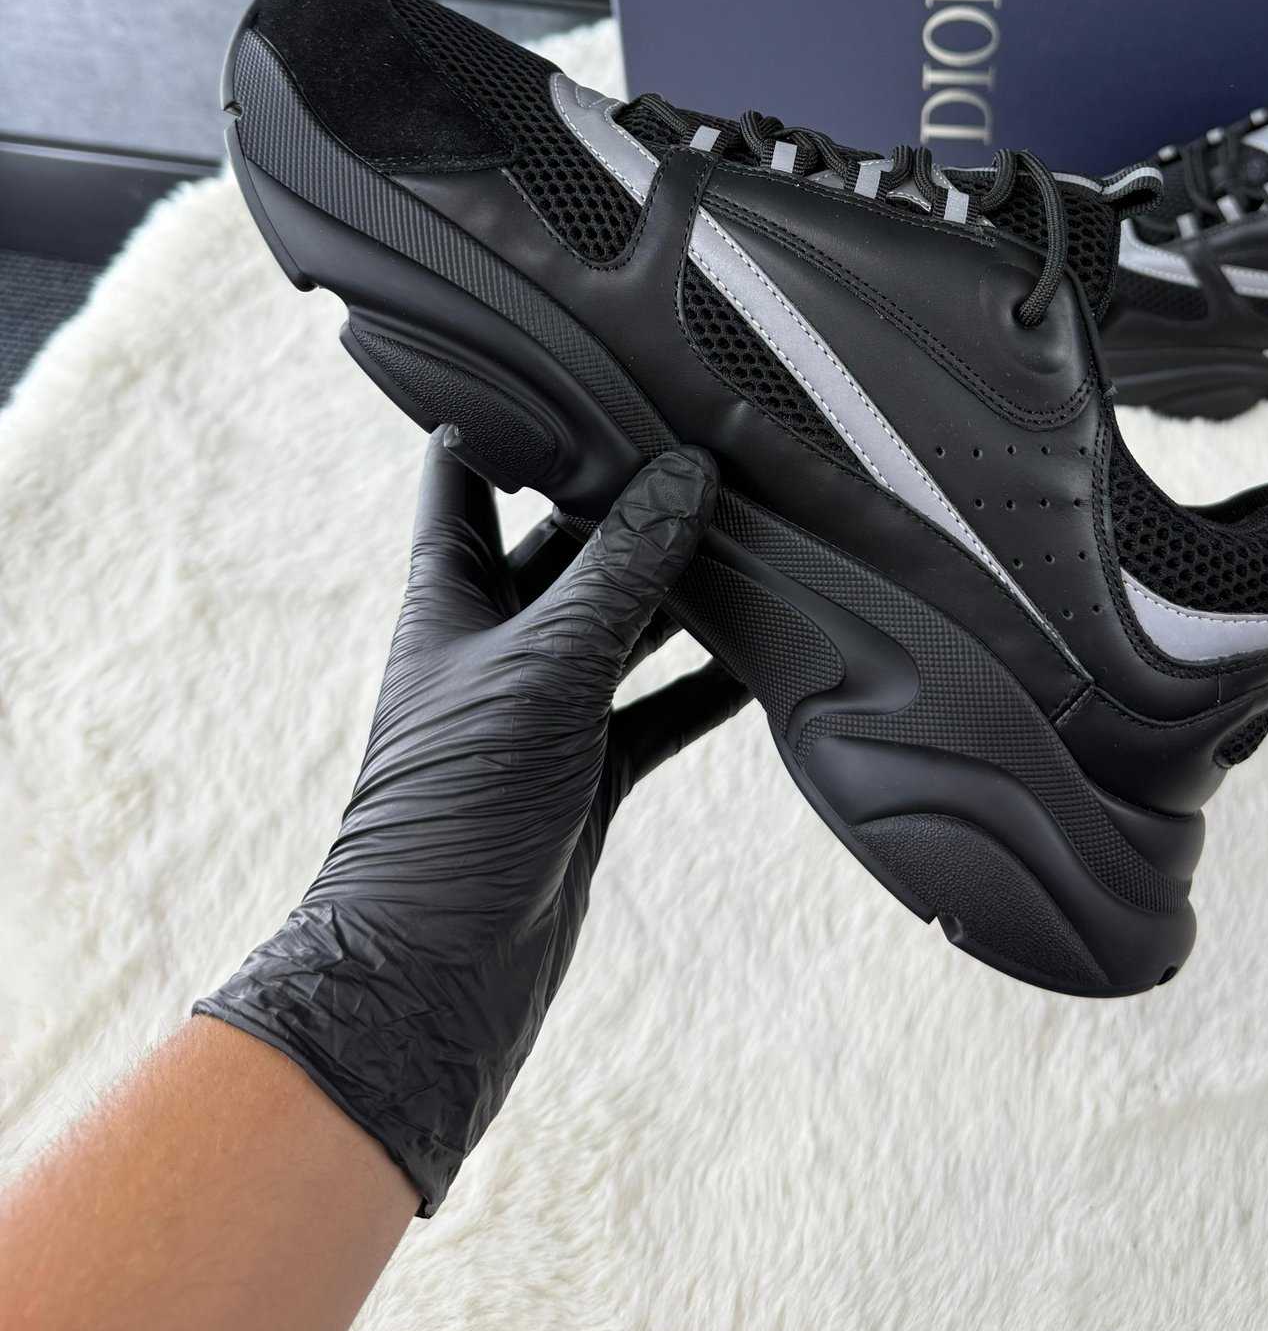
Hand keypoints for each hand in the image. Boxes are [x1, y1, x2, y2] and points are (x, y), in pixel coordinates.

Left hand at [197, 434, 746, 1211]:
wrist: (437, 975)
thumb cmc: (453, 812)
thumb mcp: (545, 666)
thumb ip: (621, 572)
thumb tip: (688, 475)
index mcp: (451, 595)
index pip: (469, 472)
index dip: (509, 413)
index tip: (568, 355)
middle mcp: (497, 638)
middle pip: (571, 540)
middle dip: (633, 499)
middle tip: (711, 443)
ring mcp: (545, 704)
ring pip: (625, 620)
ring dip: (683, 587)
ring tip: (760, 534)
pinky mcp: (587, 770)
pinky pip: (658, 706)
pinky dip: (707, 682)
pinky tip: (768, 654)